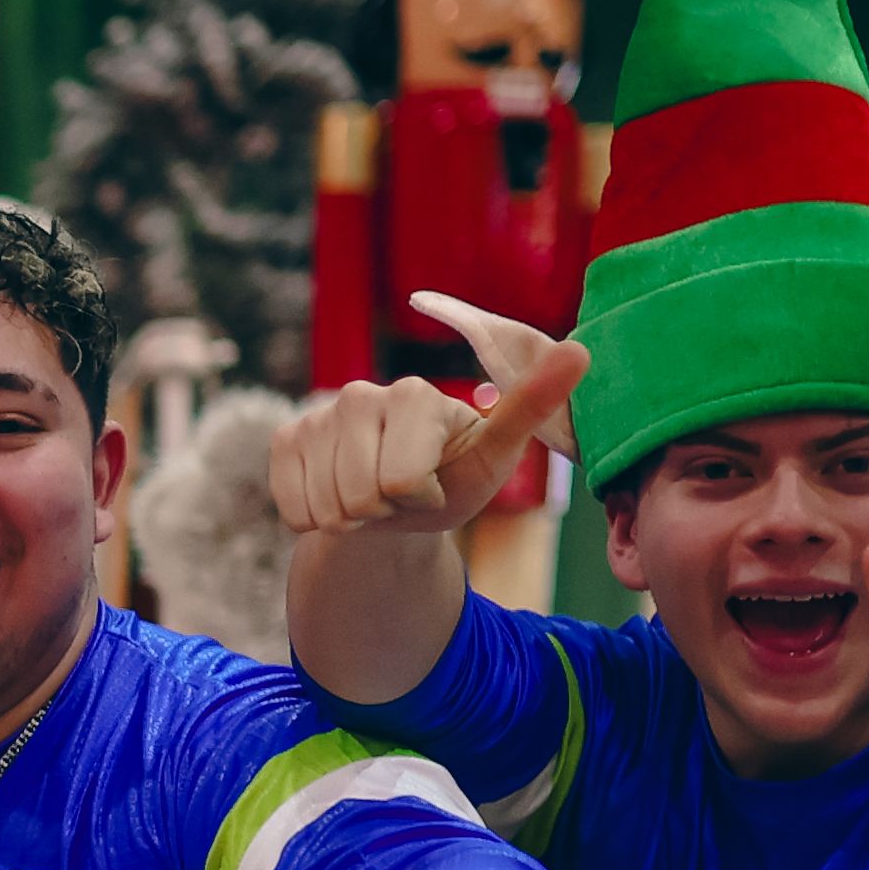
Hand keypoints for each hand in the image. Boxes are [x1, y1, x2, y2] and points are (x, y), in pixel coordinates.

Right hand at [267, 339, 589, 539]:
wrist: (397, 503)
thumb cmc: (454, 477)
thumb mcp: (495, 453)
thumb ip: (531, 404)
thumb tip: (581, 350)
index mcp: (415, 394)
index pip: (400, 480)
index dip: (420, 498)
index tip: (434, 482)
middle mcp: (361, 394)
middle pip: (360, 496)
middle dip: (384, 512)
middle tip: (400, 494)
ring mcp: (317, 415)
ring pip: (325, 507)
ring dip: (352, 519)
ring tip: (373, 497)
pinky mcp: (286, 439)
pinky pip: (293, 507)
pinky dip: (316, 518)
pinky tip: (338, 496)